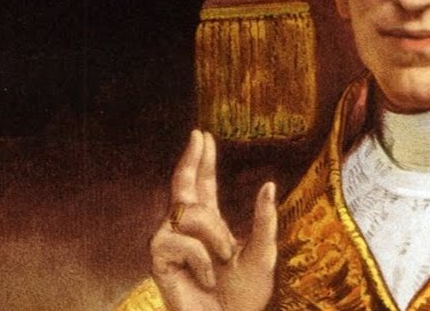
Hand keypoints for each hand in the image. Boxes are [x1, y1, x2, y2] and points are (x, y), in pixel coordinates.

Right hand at [150, 130, 277, 310]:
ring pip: (191, 214)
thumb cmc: (244, 297)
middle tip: (198, 135)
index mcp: (210, 226)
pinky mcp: (160, 260)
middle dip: (190, 159)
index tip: (202, 137)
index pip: (203, 186)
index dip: (202, 162)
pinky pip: (182, 241)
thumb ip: (264, 221)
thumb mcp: (263, 254)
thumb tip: (268, 184)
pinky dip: (202, 259)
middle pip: (183, 186)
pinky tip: (206, 279)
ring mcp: (170, 243)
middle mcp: (186, 230)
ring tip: (223, 262)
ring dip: (214, 236)